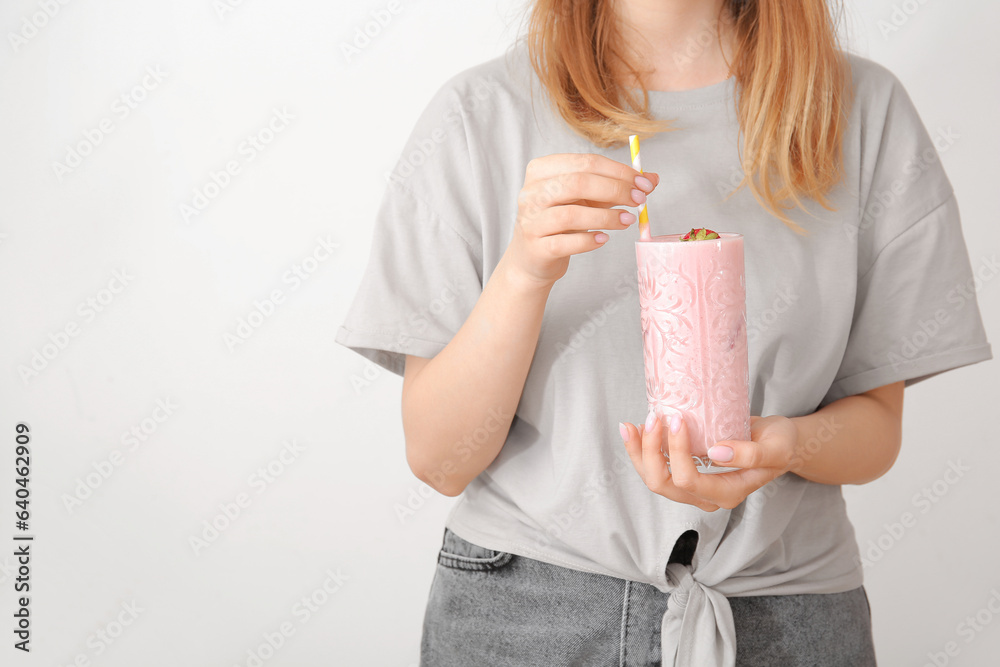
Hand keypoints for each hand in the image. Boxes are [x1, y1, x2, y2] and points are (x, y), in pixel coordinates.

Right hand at [504, 153, 658, 289]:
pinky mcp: (536, 248)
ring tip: (627, 220)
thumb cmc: (562, 222)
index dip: (619, 171)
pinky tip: (604, 239)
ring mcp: (531, 221)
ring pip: (571, 214)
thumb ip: (616, 186)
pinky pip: (566, 242)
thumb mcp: (588, 199)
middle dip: (615, 189)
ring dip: (606, 217)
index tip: (644, 184)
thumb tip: (651, 179)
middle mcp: (531, 193)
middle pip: (577, 183)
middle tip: (639, 200)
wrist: (534, 257)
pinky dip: (589, 241)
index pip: (585, 162)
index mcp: (542, 170)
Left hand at [619, 412, 799, 510]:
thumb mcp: (776, 446)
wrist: (777, 443)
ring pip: (653, 479)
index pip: (689, 481)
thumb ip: (751, 454)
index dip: (676, 452)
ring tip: (631, 425)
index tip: (678, 419)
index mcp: (728, 493)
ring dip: (638, 453)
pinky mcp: (685, 474)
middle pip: (664, 485)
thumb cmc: (780, 444)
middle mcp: (706, 497)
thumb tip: (716, 452)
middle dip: (650, 452)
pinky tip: (634, 430)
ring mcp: (693, 488)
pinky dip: (640, 450)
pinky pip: (656, 468)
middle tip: (653, 418)